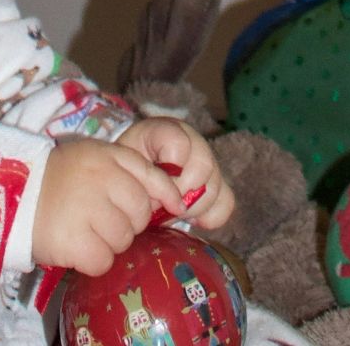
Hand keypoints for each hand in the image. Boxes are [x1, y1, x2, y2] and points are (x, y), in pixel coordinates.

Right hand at [32, 138, 180, 275]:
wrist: (9, 197)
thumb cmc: (58, 180)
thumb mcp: (95, 160)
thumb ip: (134, 172)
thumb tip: (177, 201)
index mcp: (106, 156)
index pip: (151, 178)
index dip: (163, 195)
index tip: (173, 206)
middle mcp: (99, 179)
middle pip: (140, 215)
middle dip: (127, 222)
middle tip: (100, 219)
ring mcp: (86, 210)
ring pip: (124, 240)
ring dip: (108, 242)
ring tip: (84, 231)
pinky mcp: (73, 242)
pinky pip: (103, 261)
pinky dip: (93, 260)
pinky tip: (76, 247)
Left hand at [116, 118, 234, 230]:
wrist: (131, 179)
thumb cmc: (126, 173)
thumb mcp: (123, 169)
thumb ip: (141, 179)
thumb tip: (161, 203)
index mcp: (165, 131)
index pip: (178, 144)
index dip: (169, 171)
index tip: (153, 186)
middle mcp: (192, 141)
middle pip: (203, 165)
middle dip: (181, 192)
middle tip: (163, 204)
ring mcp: (208, 163)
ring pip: (214, 188)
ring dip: (192, 207)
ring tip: (172, 210)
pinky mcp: (219, 186)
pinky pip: (226, 204)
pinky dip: (209, 216)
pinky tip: (191, 218)